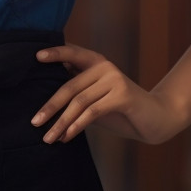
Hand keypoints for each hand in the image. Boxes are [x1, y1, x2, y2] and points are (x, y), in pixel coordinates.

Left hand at [30, 45, 186, 145]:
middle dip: (50, 106)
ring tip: (48, 137)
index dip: (55, 54)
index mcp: (97, 62)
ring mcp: (114, 80)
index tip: (36, 57)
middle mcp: (105, 67)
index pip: (72, 54)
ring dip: (61, 122)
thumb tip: (48, 102)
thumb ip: (78, 94)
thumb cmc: (121, 110)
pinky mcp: (122, 96)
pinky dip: (77, 126)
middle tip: (34, 122)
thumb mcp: (96, 99)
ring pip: (79, 102)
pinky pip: (93, 111)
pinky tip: (66, 137)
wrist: (156, 119)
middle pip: (70, 86)